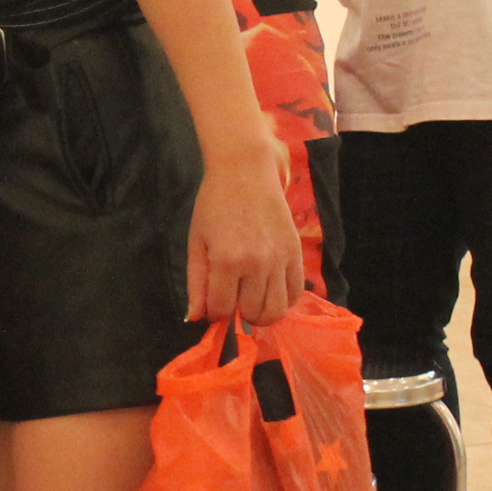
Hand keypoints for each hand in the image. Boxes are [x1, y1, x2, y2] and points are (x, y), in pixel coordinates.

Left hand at [186, 138, 304, 327]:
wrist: (246, 172)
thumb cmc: (214, 205)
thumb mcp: (197, 243)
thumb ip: (196, 283)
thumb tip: (194, 318)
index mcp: (226, 261)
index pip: (221, 310)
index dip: (213, 312)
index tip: (212, 301)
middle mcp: (257, 264)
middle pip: (252, 314)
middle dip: (238, 312)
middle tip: (232, 296)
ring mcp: (280, 260)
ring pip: (277, 311)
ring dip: (261, 312)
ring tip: (251, 299)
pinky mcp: (296, 253)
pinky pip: (296, 293)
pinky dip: (284, 300)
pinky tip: (269, 290)